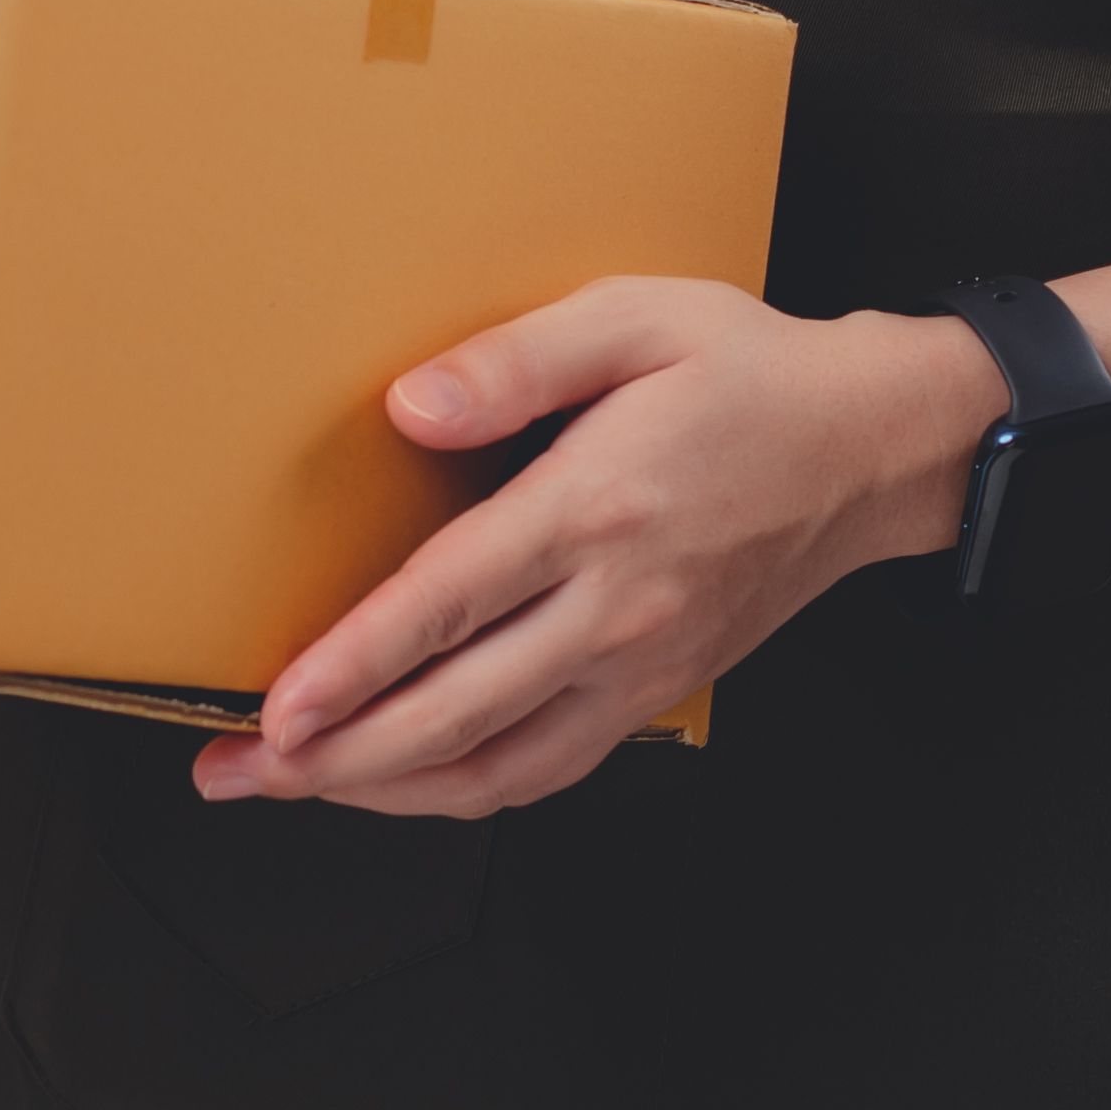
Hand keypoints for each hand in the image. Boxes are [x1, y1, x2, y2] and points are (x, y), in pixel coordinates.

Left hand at [193, 280, 1010, 820]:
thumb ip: (516, 358)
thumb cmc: (750, 371)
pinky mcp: (658, 691)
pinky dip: (467, 791)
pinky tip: (409, 783)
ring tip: (299, 786)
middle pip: (453, 713)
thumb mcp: (636, 318)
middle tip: (238, 770)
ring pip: (498, 766)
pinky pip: (549, 767)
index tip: (276, 710)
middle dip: (333, 758)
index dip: (353, 668)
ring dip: (387, 792)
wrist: (872, 445)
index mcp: (597, 508)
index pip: (448, 607)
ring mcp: (640, 664)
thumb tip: (411, 405)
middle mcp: (616, 607)